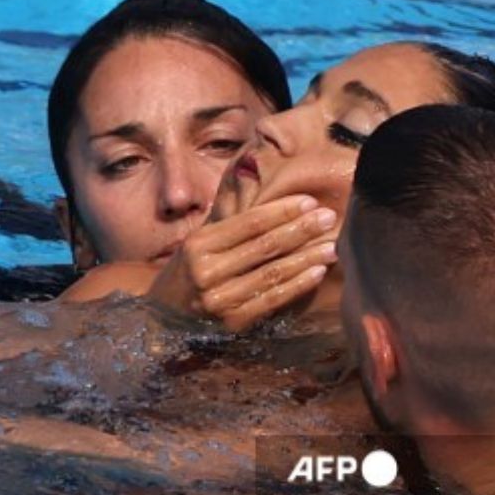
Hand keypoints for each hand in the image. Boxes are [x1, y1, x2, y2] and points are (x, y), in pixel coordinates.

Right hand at [148, 195, 338, 330]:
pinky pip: (272, 300)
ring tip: (332, 245)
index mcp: (198, 244)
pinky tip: (317, 272)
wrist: (162, 323)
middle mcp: (206, 271)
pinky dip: (298, 285)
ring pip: (272, 273)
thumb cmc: (188, 273)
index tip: (309, 201)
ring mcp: (219, 300)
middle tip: (329, 217)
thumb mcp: (197, 241)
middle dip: (301, 229)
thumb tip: (252, 169)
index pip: (249, 223)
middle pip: (264, 246)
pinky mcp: (233, 324)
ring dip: (306, 257)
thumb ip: (226, 214)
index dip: (282, 211)